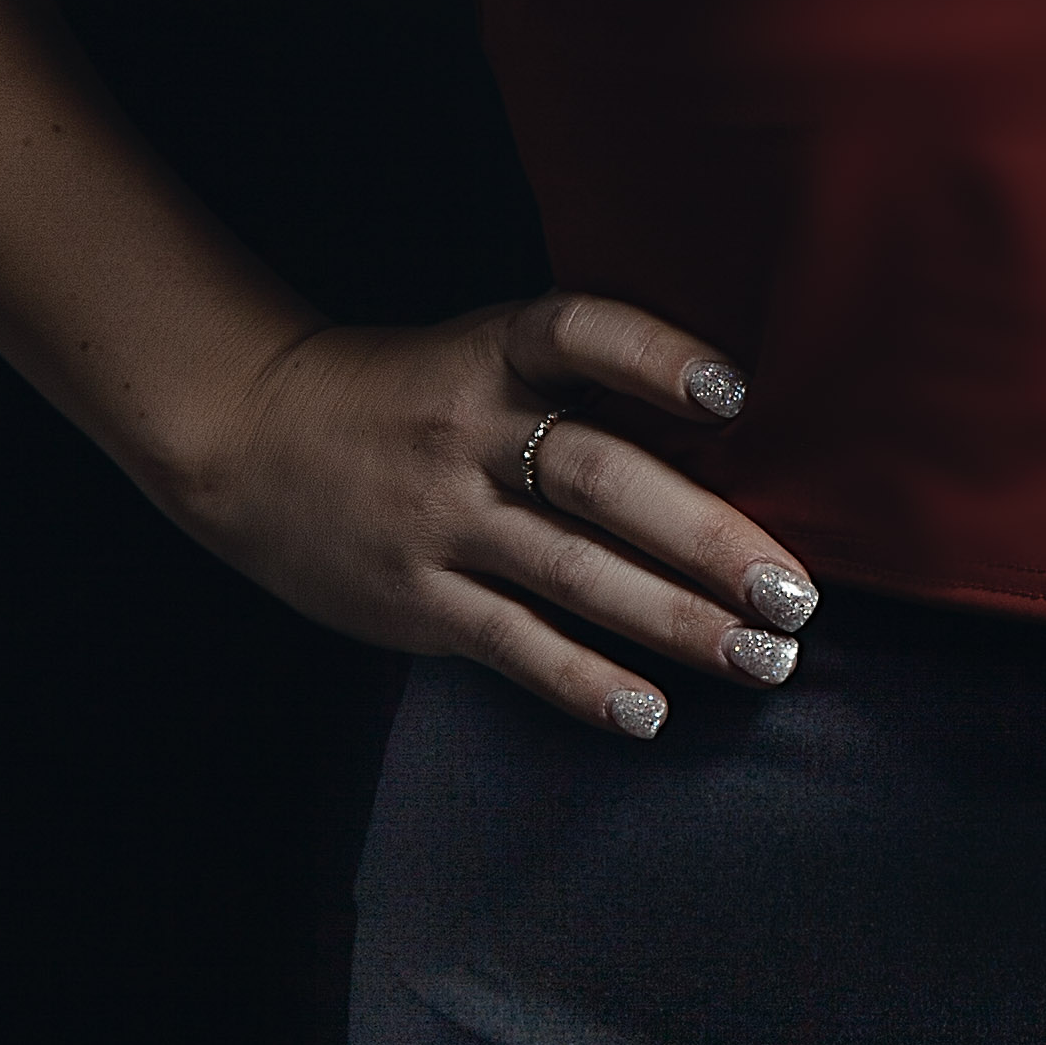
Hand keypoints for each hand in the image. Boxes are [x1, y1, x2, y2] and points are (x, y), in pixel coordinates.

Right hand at [180, 288, 818, 735]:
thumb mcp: (480, 357)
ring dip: (678, 623)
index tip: (735, 393)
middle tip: (795, 592)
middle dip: (708, 541)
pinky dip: (584, 681)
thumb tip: (729, 448)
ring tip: (765, 658)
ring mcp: (439, 520)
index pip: (580, 335)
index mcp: (493, 353)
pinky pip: (512, 645)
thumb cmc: (408, 396)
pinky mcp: (414, 598)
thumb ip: (580, 392)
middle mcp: (469, 432)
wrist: (249, 440)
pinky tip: (651, 709)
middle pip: (602, 481)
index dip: (656, 358)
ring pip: (573, 574)